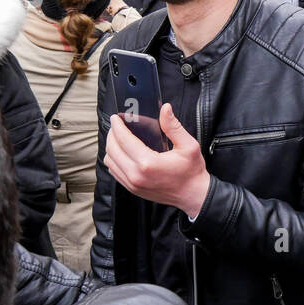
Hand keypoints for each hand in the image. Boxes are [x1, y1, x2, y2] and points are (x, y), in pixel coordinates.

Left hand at [104, 104, 210, 218]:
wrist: (193, 195)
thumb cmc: (192, 172)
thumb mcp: (188, 146)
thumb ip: (173, 126)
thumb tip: (165, 109)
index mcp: (148, 163)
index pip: (124, 139)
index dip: (118, 126)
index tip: (116, 118)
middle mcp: (136, 175)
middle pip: (112, 149)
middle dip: (112, 134)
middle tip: (117, 125)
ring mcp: (132, 184)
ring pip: (110, 161)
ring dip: (111, 147)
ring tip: (118, 138)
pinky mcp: (132, 189)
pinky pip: (114, 172)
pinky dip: (114, 160)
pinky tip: (121, 152)